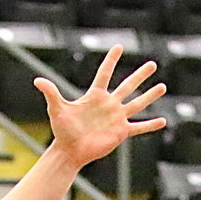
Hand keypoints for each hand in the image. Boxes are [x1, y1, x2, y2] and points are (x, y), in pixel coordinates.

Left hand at [35, 45, 165, 169]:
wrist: (69, 152)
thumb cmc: (62, 131)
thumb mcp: (57, 109)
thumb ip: (51, 93)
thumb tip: (37, 80)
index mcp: (95, 96)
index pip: (105, 74)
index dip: (111, 60)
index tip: (118, 47)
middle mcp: (109, 105)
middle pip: (127, 86)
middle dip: (140, 75)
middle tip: (152, 63)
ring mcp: (116, 118)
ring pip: (137, 103)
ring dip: (150, 95)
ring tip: (162, 86)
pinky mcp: (120, 132)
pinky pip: (139, 127)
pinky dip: (150, 125)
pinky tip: (163, 121)